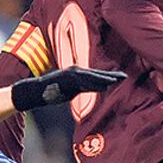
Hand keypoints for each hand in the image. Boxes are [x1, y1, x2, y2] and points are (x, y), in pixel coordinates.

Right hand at [11, 66, 126, 110]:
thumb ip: (85, 87)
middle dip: (111, 75)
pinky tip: (104, 86)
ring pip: (91, 77)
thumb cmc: (55, 91)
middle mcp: (76, 71)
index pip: (97, 74)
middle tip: (125, 76)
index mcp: (78, 73)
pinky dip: (93, 84)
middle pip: (97, 74)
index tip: (122, 77)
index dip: (109, 75)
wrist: (37, 91)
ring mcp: (71, 75)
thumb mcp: (73, 89)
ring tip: (116, 81)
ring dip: (104, 79)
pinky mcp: (67, 80)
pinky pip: (83, 83)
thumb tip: (99, 88)